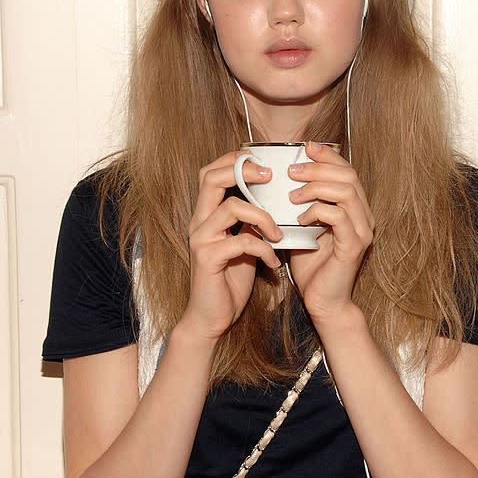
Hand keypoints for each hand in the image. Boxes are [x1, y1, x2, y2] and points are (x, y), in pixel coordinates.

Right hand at [180, 152, 282, 341]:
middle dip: (244, 171)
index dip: (233, 160)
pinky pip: (241, 241)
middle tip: (270, 177)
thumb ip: (249, 221)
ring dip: (263, 216)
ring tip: (279, 234)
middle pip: (212, 178)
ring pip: (231, 206)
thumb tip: (273, 200)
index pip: (211, 172)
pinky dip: (264, 248)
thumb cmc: (229, 280)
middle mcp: (199, 222)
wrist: (212, 317)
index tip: (262, 163)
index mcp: (206, 215)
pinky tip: (273, 262)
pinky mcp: (208, 259)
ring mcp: (201, 240)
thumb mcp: (243, 243)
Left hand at [287, 141, 374, 323]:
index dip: (327, 155)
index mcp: (354, 208)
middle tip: (291, 170)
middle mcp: (364, 216)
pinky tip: (300, 219)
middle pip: (347, 175)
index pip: (346, 170)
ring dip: (315, 187)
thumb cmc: (311, 266)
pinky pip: (338, 215)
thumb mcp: (302, 227)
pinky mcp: (354, 245)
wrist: (323, 301)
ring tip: (292, 195)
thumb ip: (299, 204)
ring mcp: (362, 230)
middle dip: (317, 167)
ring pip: (344, 191)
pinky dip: (316, 211)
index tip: (305, 147)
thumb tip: (277, 179)